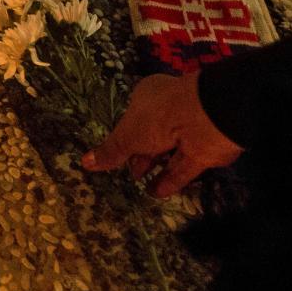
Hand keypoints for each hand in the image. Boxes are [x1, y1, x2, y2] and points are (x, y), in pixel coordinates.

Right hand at [82, 71, 242, 197]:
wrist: (206, 119)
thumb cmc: (157, 117)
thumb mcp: (126, 135)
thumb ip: (110, 151)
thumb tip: (85, 162)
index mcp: (148, 97)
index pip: (133, 117)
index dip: (124, 135)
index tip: (116, 153)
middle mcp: (168, 112)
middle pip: (151, 136)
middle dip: (140, 155)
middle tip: (129, 173)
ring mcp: (188, 131)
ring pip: (168, 152)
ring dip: (155, 169)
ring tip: (140, 187)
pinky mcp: (203, 150)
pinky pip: (183, 166)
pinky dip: (171, 179)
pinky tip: (157, 193)